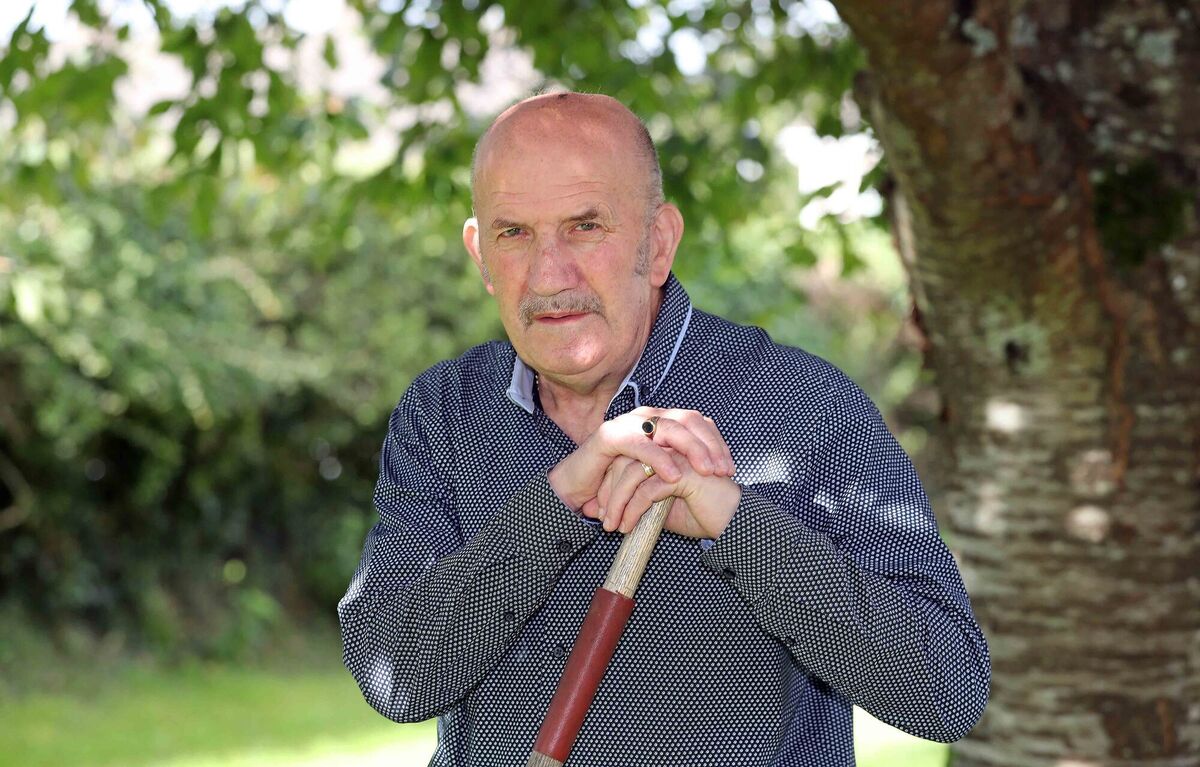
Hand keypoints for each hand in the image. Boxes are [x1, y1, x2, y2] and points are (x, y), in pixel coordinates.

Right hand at [547, 407, 734, 513]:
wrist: (575, 491)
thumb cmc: (616, 485)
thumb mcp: (656, 476)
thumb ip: (679, 467)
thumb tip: (716, 472)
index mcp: (659, 421)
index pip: (697, 422)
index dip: (717, 443)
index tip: (730, 469)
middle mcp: (646, 417)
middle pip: (688, 421)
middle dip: (710, 446)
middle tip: (723, 471)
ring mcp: (628, 423)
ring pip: (669, 428)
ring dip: (692, 450)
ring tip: (706, 472)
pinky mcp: (610, 436)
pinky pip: (641, 445)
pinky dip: (659, 459)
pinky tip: (674, 475)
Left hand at [581, 450, 741, 539]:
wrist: (734, 524)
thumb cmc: (702, 513)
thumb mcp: (662, 506)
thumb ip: (638, 499)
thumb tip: (605, 507)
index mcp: (667, 446)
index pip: (628, 454)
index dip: (610, 480)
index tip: (600, 507)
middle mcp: (672, 445)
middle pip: (625, 459)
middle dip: (609, 490)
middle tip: (601, 517)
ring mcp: (678, 456)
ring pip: (632, 473)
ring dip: (617, 501)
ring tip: (611, 526)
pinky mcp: (685, 473)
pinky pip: (647, 490)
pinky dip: (632, 510)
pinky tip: (628, 526)